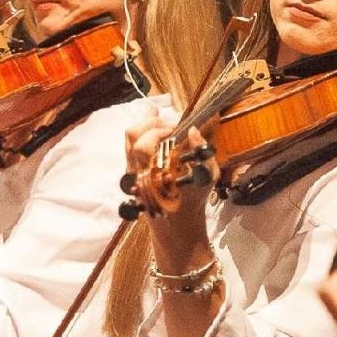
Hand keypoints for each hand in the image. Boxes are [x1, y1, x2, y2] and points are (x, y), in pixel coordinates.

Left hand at [124, 105, 213, 229]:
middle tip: (170, 125)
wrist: (175, 220)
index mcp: (155, 171)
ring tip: (157, 115)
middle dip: (153, 124)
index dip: (161, 130)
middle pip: (134, 136)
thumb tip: (193, 130)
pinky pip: (129, 144)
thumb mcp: (206, 177)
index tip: (178, 130)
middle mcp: (139, 168)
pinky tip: (152, 119)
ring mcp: (132, 169)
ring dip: (145, 124)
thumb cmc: (192, 198)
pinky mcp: (131, 168)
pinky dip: (140, 130)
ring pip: (129, 138)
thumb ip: (203, 152)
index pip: (146, 143)